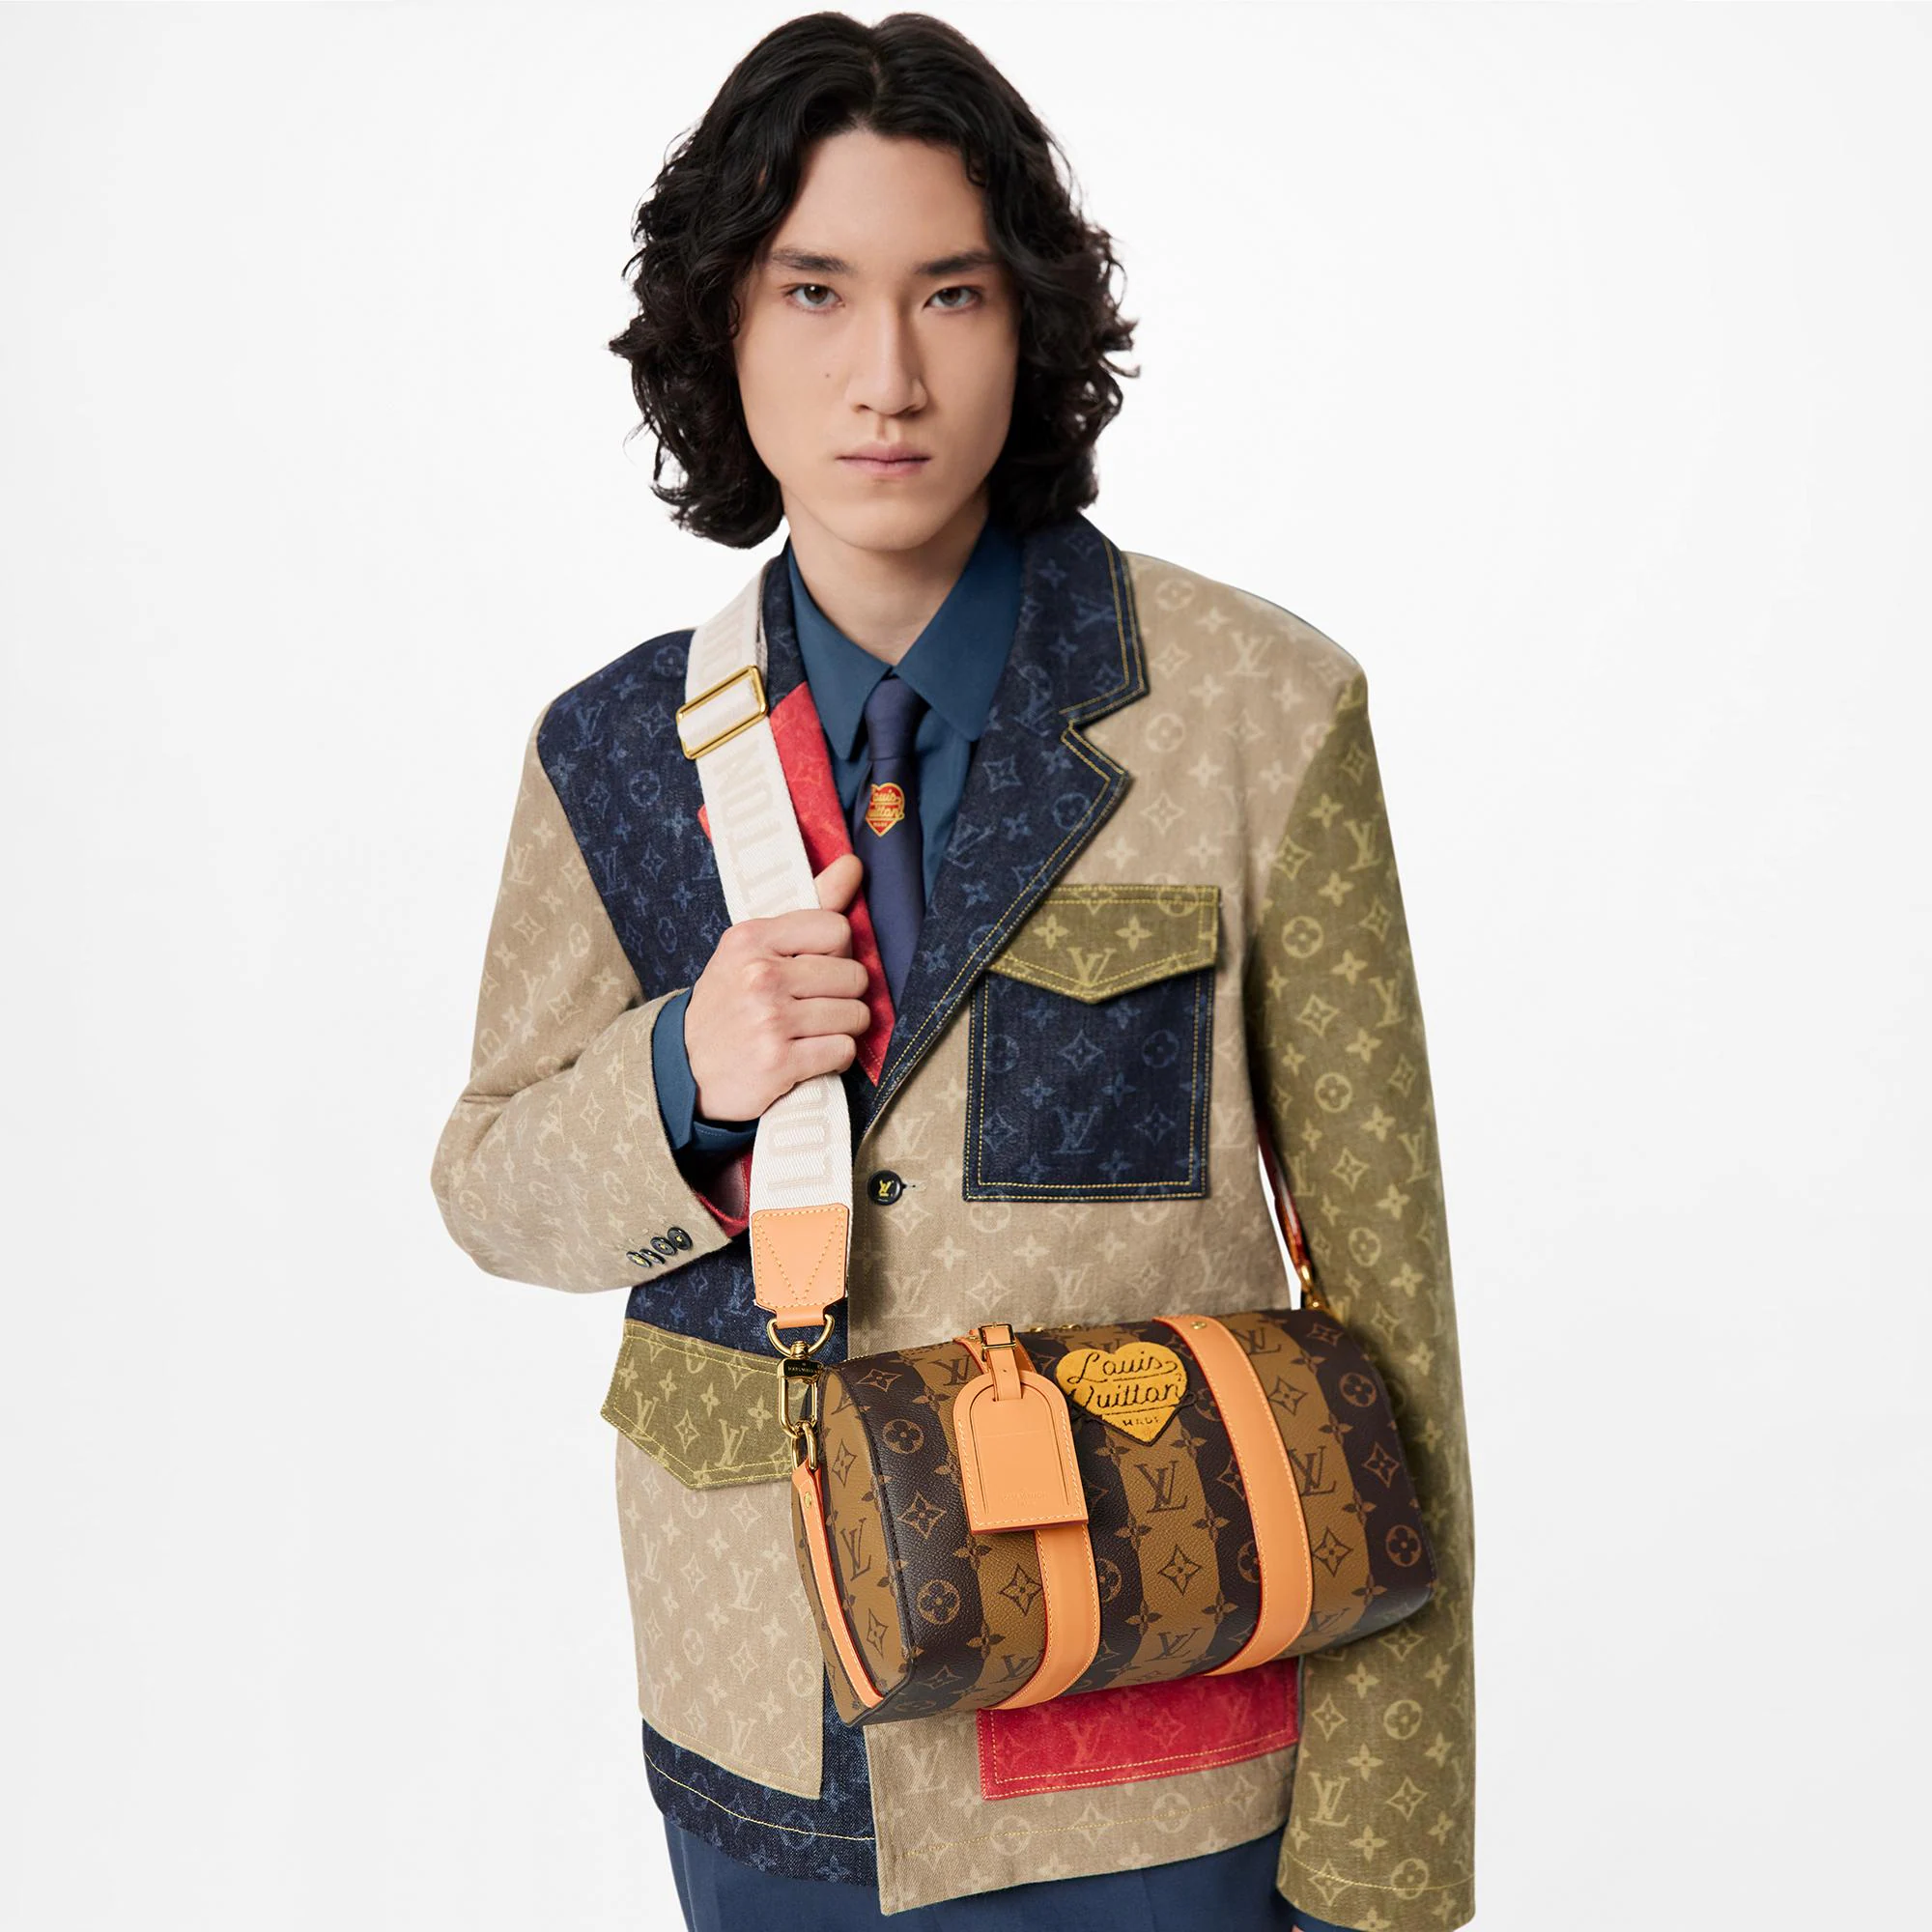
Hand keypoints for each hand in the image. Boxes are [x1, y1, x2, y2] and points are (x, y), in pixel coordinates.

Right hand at [684, 852, 871, 1121]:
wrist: (682, 1068)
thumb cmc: (729, 1002)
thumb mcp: (753, 948)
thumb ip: (810, 906)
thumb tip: (853, 864)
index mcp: (752, 938)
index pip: (838, 929)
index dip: (837, 953)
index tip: (815, 968)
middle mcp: (760, 976)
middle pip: (854, 976)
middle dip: (844, 995)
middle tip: (813, 1005)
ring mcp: (770, 1021)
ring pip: (855, 1016)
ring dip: (841, 1028)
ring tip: (811, 1031)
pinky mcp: (779, 1063)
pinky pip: (844, 1051)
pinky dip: (834, 1058)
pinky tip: (809, 1055)